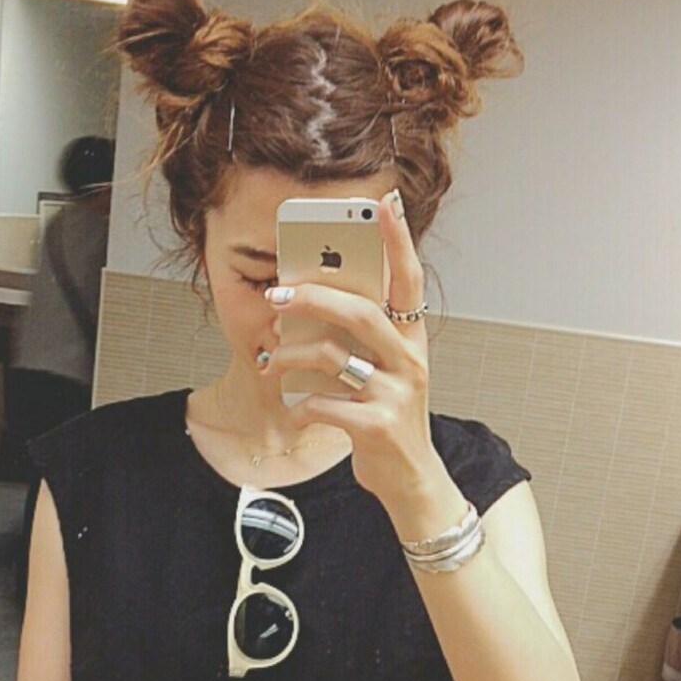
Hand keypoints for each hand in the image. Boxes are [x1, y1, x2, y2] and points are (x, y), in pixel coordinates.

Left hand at [259, 187, 439, 510]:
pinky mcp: (377, 426)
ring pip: (333, 357)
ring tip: (269, 363)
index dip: (398, 240)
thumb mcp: (383, 371)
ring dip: (290, 357)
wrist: (410, 478)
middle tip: (276, 295)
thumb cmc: (387, 418)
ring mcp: (396, 393)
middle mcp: (409, 360)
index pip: (409, 279)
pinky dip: (301, 407)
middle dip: (312, 298)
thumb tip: (310, 302)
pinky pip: (324, 405)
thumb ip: (359, 338)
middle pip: (359, 312)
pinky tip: (296, 412)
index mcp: (411, 340)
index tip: (384, 202)